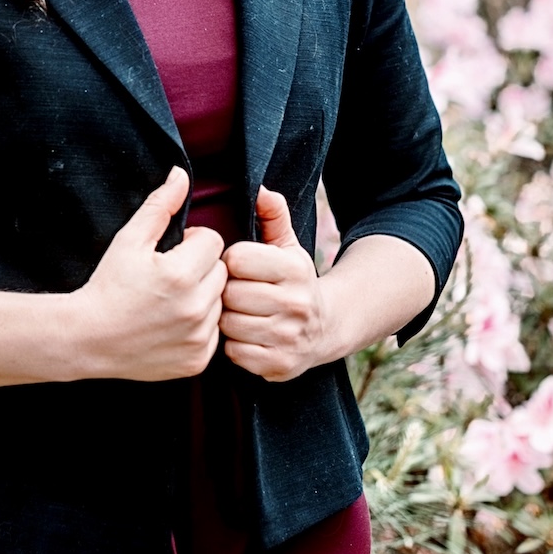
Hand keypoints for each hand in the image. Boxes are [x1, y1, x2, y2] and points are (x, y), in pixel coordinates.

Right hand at [77, 166, 226, 381]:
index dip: (192, 242)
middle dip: (199, 268)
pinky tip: (171, 323)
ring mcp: (198, 337)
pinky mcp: (198, 359)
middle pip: (220, 271)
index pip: (213, 241)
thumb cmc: (107, 286)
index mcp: (180, 274)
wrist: (88, 339)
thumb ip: (160, 205)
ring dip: (202, 296)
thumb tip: (181, 175)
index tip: (171, 253)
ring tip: (169, 300)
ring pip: (219, 301)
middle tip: (169, 276)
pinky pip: (215, 332)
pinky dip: (199, 326)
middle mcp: (195, 308)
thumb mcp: (129, 240)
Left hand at [219, 186, 326, 380]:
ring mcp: (289, 337)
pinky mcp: (281, 365)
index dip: (231, 262)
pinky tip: (244, 336)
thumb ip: (273, 214)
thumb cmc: (293, 281)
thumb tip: (260, 188)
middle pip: (231, 293)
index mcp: (294, 268)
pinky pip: (235, 353)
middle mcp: (297, 303)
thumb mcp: (288, 245)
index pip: (237, 258)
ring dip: (227, 320)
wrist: (326, 329)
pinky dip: (234, 345)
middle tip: (235, 293)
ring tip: (239, 313)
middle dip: (226, 292)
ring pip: (229, 324)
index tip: (238, 267)